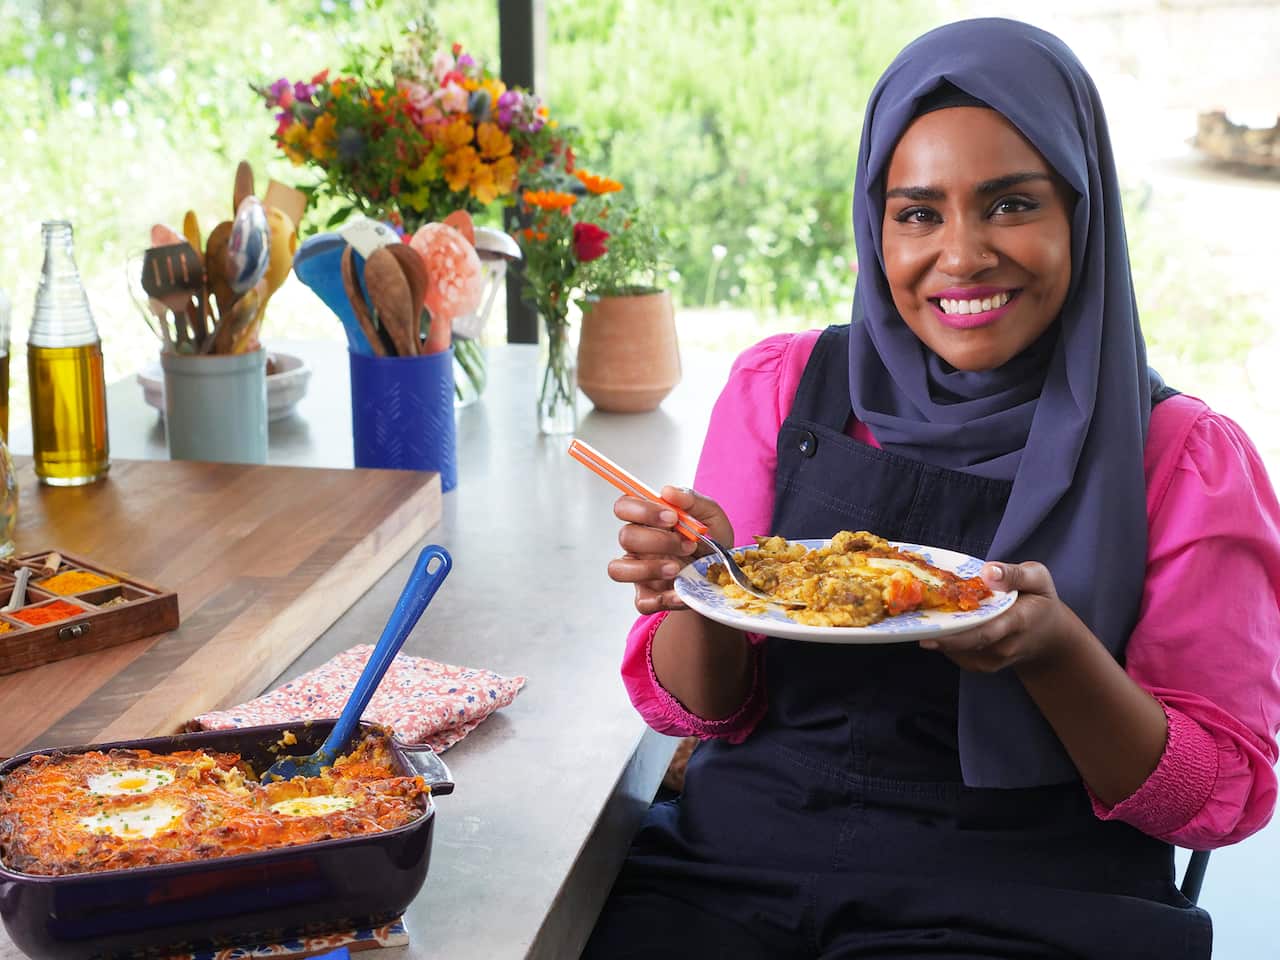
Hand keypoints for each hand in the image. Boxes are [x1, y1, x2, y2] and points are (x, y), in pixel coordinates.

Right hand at [606, 485, 733, 614]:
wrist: (725, 578)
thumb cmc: (713, 543)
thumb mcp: (712, 517)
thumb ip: (693, 500)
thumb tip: (667, 491)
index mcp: (648, 521)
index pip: (624, 506)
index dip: (641, 510)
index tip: (672, 518)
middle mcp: (639, 545)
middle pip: (625, 536)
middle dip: (658, 540)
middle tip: (688, 546)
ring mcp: (640, 572)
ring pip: (618, 569)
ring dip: (649, 568)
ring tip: (678, 569)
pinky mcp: (648, 597)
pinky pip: (641, 602)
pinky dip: (662, 599)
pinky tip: (682, 593)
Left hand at [918, 561, 1088, 674]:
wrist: (1050, 638)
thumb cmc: (1040, 601)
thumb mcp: (1038, 578)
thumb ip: (1015, 574)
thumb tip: (988, 572)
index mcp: (1018, 622)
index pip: (985, 632)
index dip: (956, 634)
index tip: (931, 632)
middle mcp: (1004, 647)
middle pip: (965, 644)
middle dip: (937, 636)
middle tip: (911, 624)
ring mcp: (992, 660)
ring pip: (956, 650)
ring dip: (936, 634)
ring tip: (918, 617)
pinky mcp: (980, 665)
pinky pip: (956, 653)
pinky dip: (942, 639)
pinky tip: (933, 622)